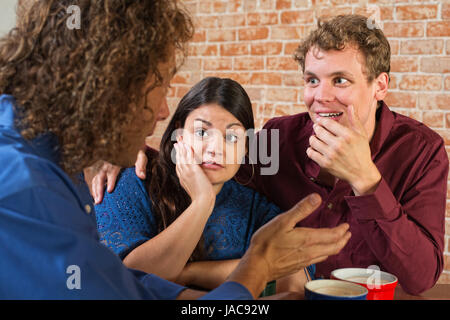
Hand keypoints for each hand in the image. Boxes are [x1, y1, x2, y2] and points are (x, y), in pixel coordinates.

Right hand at [83, 149, 147, 203]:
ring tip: (96, 202)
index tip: (110, 190)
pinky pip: (95, 179)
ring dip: (95, 190)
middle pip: (100, 176)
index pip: (112, 171)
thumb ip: (141, 166)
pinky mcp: (102, 170)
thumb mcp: (140, 157)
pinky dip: (94, 188)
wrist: (130, 147)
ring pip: (96, 178)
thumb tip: (142, 176)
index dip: (111, 181)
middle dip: (99, 189)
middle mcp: (107, 164)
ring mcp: (103, 167)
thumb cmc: (136, 154)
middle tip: (99, 200)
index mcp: (117, 160)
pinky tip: (94, 196)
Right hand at [174, 140, 214, 206]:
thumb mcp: (195, 190)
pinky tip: (187, 145)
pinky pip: (189, 158)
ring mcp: (187, 172)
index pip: (179, 166)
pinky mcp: (193, 170)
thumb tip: (197, 184)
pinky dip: (187, 151)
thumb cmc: (202, 198)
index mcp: (182, 179)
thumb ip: (194, 184)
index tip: (178, 152)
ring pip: (182, 157)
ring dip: (181, 148)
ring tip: (181, 140)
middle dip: (178, 151)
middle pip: (179, 160)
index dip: (178, 158)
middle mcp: (183, 175)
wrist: (203, 201)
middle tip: (177, 143)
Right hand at [227, 193, 350, 297]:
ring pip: (327, 255)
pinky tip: (320, 252)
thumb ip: (301, 209)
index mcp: (308, 239)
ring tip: (338, 242)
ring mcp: (305, 261)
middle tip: (347, 234)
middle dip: (343, 240)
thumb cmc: (267, 243)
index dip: (342, 230)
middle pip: (334, 247)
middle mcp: (310, 252)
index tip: (346, 226)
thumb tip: (317, 197)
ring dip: (335, 247)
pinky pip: (317, 260)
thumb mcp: (283, 221)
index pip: (332, 235)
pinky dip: (325, 254)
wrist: (258, 266)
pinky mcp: (298, 266)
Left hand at [307, 105, 380, 194]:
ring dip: (313, 138)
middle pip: (318, 130)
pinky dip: (311, 149)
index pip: (327, 123)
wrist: (361, 173)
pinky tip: (316, 149)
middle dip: (317, 129)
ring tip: (317, 139)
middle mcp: (338, 145)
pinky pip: (310, 152)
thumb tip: (350, 105)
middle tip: (318, 129)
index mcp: (347, 135)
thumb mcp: (361, 134)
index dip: (322, 121)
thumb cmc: (361, 151)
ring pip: (313, 141)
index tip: (320, 122)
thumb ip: (354, 119)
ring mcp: (331, 155)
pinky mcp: (325, 164)